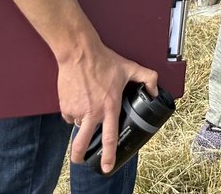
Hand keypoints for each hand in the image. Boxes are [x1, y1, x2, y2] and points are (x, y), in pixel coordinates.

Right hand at [62, 44, 158, 171]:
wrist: (79, 53)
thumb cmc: (103, 60)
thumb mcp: (130, 68)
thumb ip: (148, 78)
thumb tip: (155, 90)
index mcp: (109, 107)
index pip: (109, 137)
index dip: (108, 155)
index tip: (106, 166)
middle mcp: (92, 112)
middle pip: (82, 143)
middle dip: (79, 156)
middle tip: (80, 160)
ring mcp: (76, 110)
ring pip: (77, 125)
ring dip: (82, 122)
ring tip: (88, 107)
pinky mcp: (65, 105)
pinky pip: (68, 115)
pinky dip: (73, 112)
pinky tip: (79, 101)